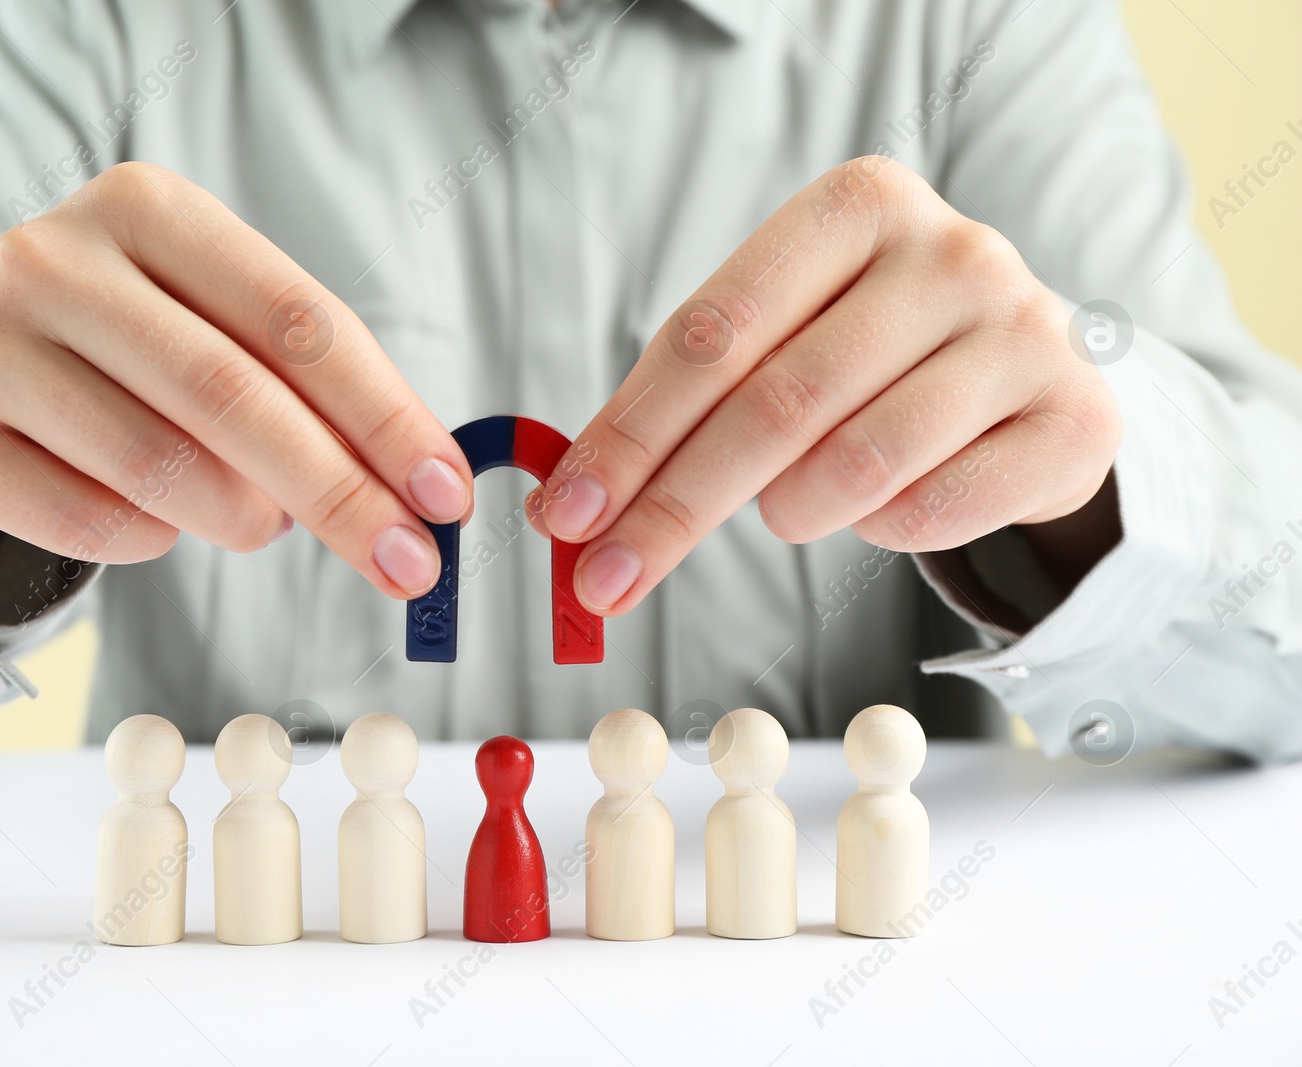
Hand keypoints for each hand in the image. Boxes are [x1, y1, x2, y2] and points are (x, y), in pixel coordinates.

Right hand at [0, 162, 470, 599]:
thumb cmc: (129, 354)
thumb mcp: (215, 327)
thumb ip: (309, 385)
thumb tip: (423, 486)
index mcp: (146, 207)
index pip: (296, 319)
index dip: (385, 415)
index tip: (447, 493)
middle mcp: (51, 257)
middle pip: (233, 396)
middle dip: (340, 494)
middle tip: (407, 563)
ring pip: (159, 468)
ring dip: (242, 518)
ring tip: (259, 520)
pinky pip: (88, 521)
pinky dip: (151, 542)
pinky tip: (159, 522)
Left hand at [531, 156, 1122, 614]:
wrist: (1039, 376)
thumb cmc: (880, 356)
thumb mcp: (786, 337)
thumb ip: (686, 397)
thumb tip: (569, 502)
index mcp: (858, 205)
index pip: (712, 333)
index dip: (629, 434)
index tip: (567, 514)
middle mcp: (952, 251)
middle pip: (774, 404)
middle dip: (674, 507)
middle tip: (607, 578)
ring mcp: (1025, 332)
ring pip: (858, 463)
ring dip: (790, 512)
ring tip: (786, 511)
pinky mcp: (1072, 419)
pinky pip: (932, 511)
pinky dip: (881, 530)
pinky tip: (880, 505)